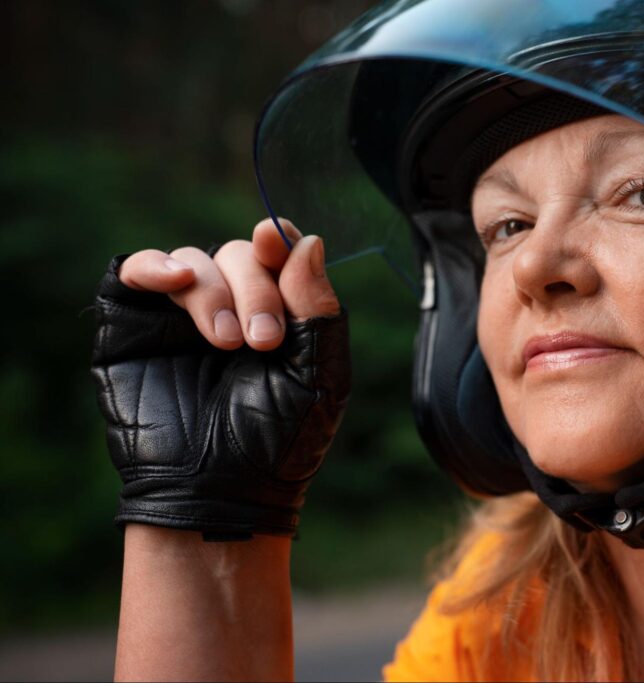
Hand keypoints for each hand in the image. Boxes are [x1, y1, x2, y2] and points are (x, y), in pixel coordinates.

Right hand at [91, 219, 349, 538]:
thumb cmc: (278, 441)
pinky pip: (135, 270)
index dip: (279, 240)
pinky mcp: (133, 325)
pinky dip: (153, 265)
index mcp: (280, 312)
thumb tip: (307, 240)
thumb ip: (317, 306)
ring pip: (194, 259)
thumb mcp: (319, 374)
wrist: (221, 495)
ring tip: (226, 344)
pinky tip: (176, 281)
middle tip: (263, 341)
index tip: (275, 242)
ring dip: (214, 293)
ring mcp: (180, 313)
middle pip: (240, 254)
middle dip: (255, 289)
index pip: (279, 251)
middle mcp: (231, 305)